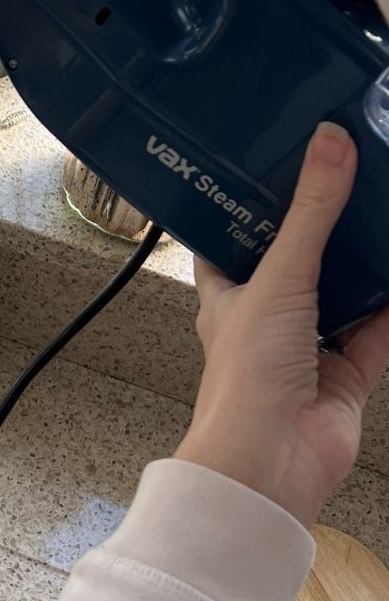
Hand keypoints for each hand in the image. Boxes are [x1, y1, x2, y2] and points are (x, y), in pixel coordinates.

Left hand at [175, 123, 388, 527]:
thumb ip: (310, 213)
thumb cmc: (247, 374)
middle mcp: (265, 322)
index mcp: (227, 298)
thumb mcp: (279, 276)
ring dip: (364, 264)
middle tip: (347, 177)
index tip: (269, 166)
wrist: (272, 460)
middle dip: (321, 230)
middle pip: (296, 265)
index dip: (243, 209)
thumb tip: (331, 141)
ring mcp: (308, 350)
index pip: (227, 244)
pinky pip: (378, 334)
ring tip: (383, 208)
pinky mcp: (348, 378)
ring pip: (343, 296)